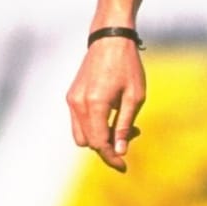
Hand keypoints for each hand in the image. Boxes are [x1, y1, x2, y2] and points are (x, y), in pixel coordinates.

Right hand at [66, 36, 145, 171]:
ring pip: (80, 135)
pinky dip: (93, 126)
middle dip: (107, 146)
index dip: (112, 158)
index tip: (124, 166)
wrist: (110, 38)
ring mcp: (72, 100)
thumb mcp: (135, 97)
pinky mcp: (71, 95)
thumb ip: (125, 126)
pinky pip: (79, 121)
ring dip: (99, 137)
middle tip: (131, 134)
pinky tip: (111, 115)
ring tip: (121, 124)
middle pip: (88, 142)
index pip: (99, 143)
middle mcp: (78, 104)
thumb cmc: (127, 65)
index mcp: (94, 105)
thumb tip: (120, 151)